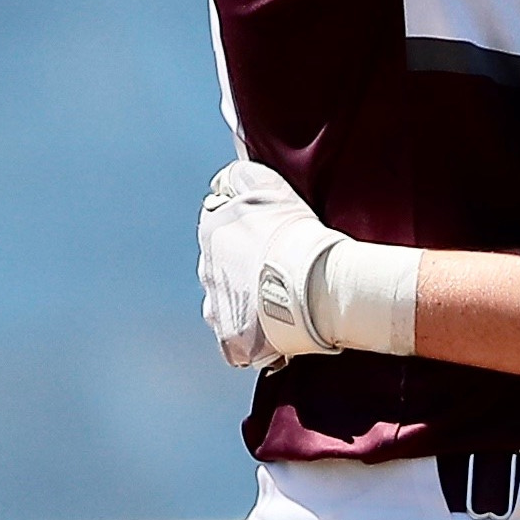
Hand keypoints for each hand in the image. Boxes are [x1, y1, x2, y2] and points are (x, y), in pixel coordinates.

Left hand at [199, 161, 349, 367]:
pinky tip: (277, 330)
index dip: (247, 234)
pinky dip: (252, 338)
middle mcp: (206, 269)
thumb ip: (238, 177)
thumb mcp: (266, 186)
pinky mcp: (230, 339)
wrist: (312, 285)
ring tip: (280, 304)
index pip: (219, 229)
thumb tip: (222, 182)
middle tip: (279, 272)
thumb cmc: (296, 235)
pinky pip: (236, 342)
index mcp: (212, 231)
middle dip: (243, 271)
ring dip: (246, 304)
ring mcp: (217, 306)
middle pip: (221, 269)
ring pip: (226, 305)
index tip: (270, 241)